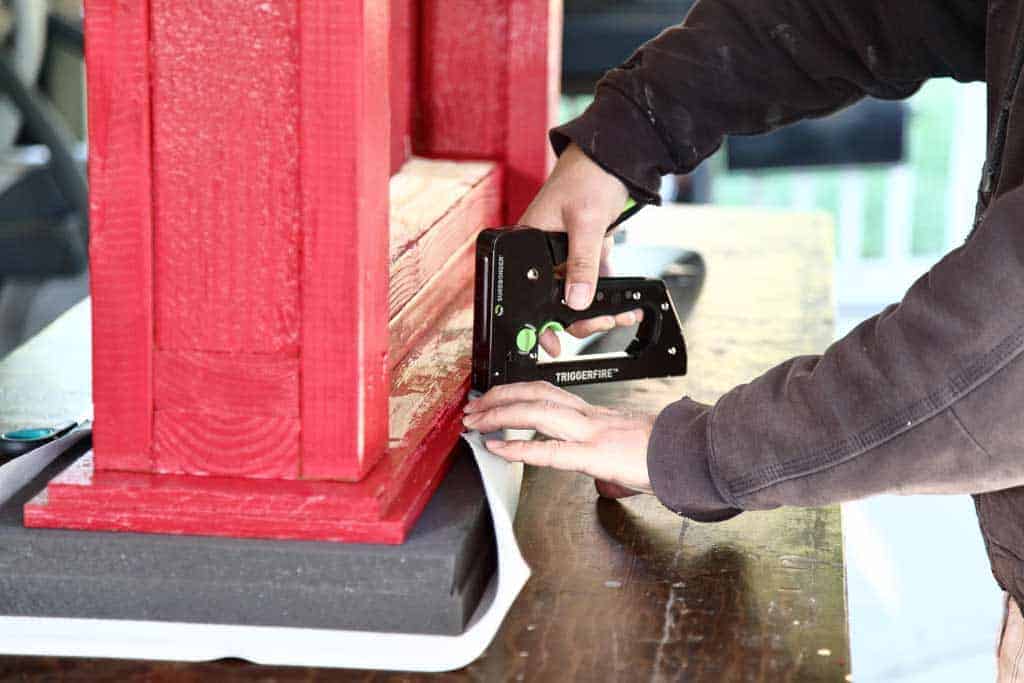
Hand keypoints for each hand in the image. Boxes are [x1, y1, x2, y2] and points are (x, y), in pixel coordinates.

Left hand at [462, 381, 653, 498]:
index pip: (548, 395)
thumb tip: (604, 482)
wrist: (695, 452)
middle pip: (536, 395)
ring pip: (538, 412)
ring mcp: (592, 433)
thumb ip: (611, 463)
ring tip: (477, 421)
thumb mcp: (631, 453)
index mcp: (596, 417)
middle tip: (474, 408)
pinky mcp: (597, 455)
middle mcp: (589, 418)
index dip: (516, 394)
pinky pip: (551, 450)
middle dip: (499, 398)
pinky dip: (520, 448)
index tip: (494, 399)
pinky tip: (498, 449)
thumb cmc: (669, 454)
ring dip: (501, 414)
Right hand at [520, 143, 642, 356]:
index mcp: (528, 242)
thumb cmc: (589, 175)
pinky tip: (625, 303)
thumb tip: (577, 301)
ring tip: (620, 315)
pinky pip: (593, 279)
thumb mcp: (585, 222)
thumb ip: (581, 264)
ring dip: (598, 307)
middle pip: (554, 298)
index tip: (550, 344)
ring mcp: (565, 251)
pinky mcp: (585, 248)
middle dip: (579, 317)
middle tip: (601, 324)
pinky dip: (608, 292)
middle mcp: (543, 251)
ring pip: (576, 292)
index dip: (539, 321)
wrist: (616, 153)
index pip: (528, 292)